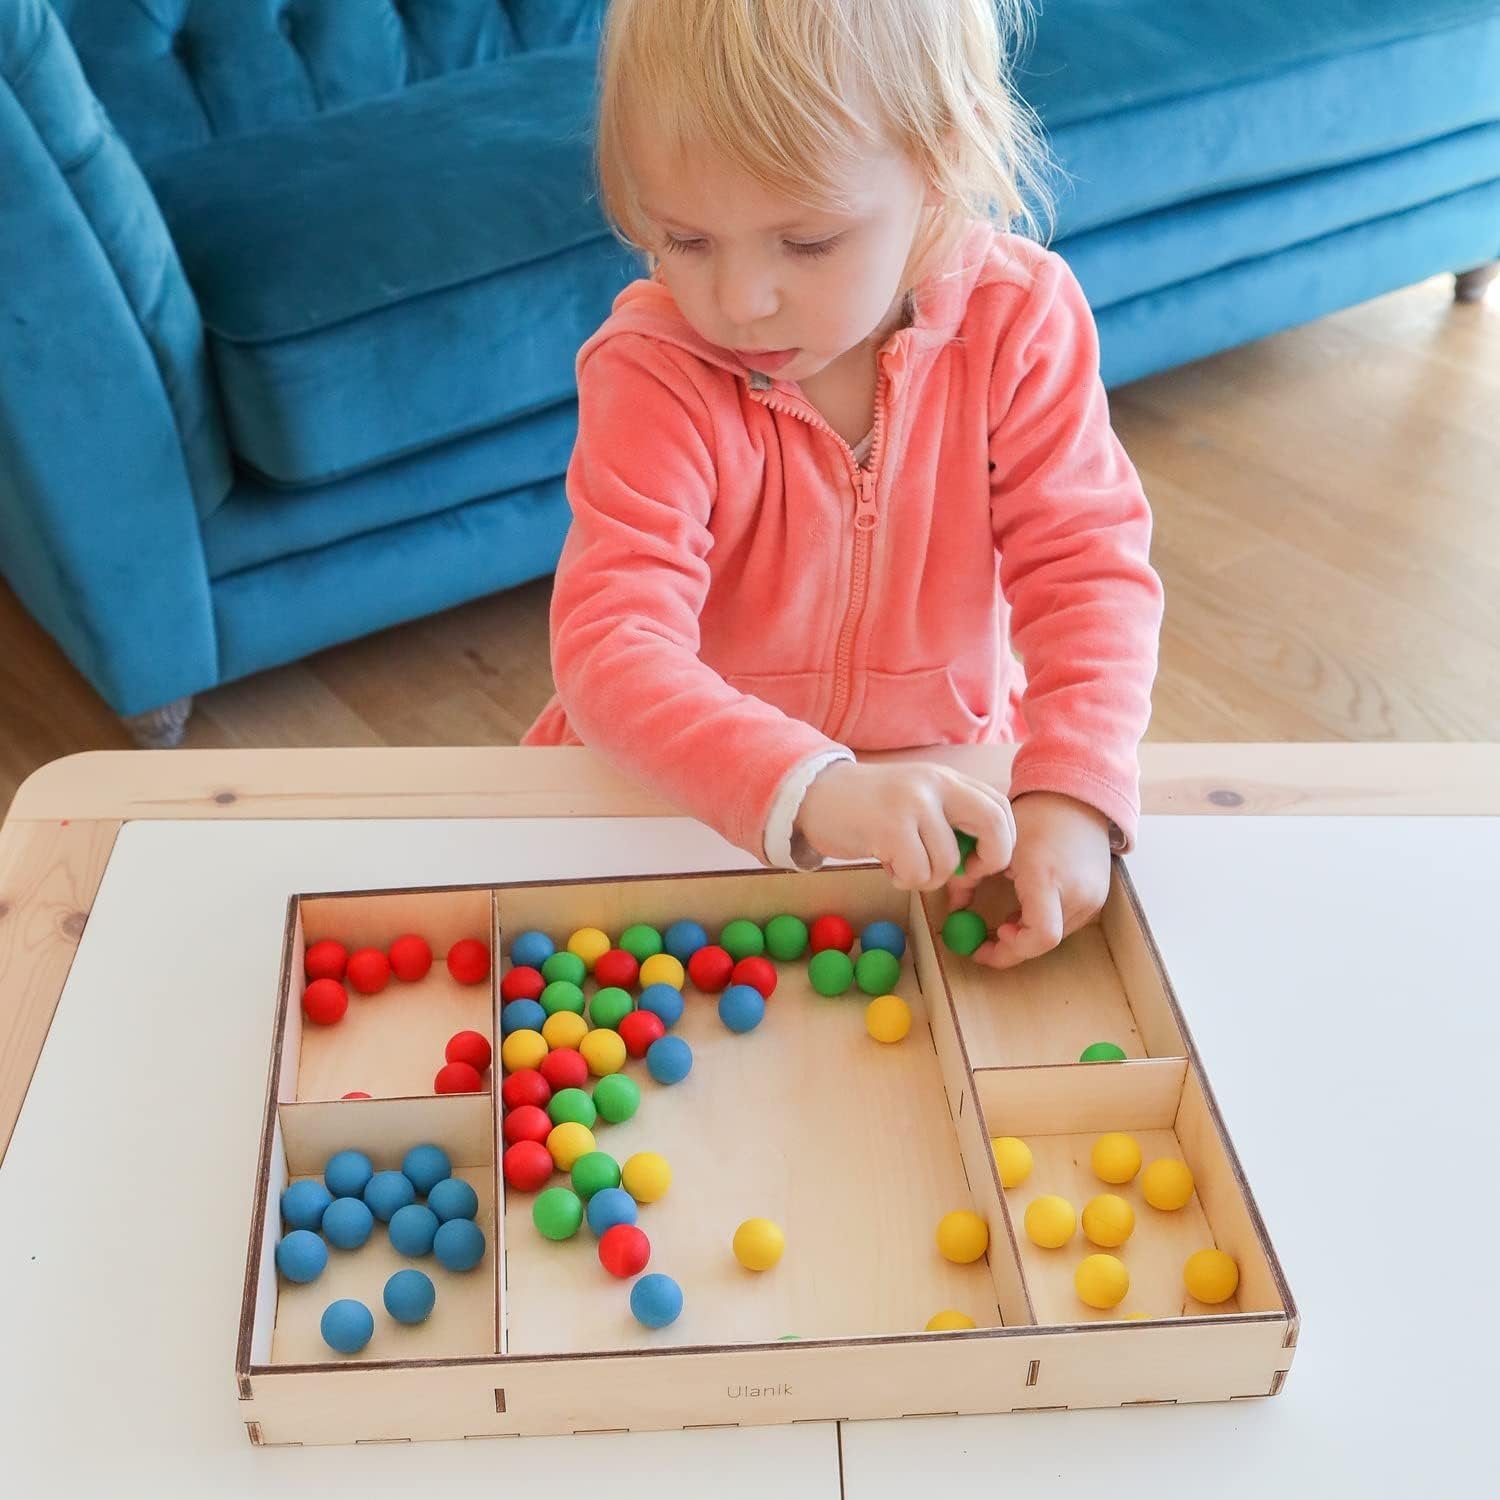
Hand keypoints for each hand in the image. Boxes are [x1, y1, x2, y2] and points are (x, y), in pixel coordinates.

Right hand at [795, 760, 1015, 891]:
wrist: (814, 794)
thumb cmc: (869, 807)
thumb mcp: (917, 799)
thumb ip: (951, 818)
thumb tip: (984, 859)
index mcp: (947, 778)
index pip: (1001, 808)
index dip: (1001, 843)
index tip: (978, 861)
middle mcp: (936, 784)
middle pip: (994, 825)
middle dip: (988, 861)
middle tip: (963, 875)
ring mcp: (913, 803)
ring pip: (948, 862)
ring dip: (927, 877)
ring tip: (903, 864)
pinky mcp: (889, 826)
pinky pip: (917, 873)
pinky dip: (904, 879)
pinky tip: (886, 864)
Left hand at [950, 792, 1111, 967]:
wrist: (1077, 802)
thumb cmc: (1033, 819)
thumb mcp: (994, 845)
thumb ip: (968, 878)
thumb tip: (951, 910)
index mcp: (1047, 875)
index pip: (1041, 935)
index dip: (1011, 950)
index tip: (987, 942)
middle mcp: (1077, 891)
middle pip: (1046, 941)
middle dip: (1014, 946)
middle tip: (989, 940)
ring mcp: (1093, 897)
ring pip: (1057, 936)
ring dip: (1029, 934)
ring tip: (1010, 916)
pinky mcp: (1099, 899)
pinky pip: (1067, 924)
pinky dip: (1044, 923)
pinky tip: (1029, 905)